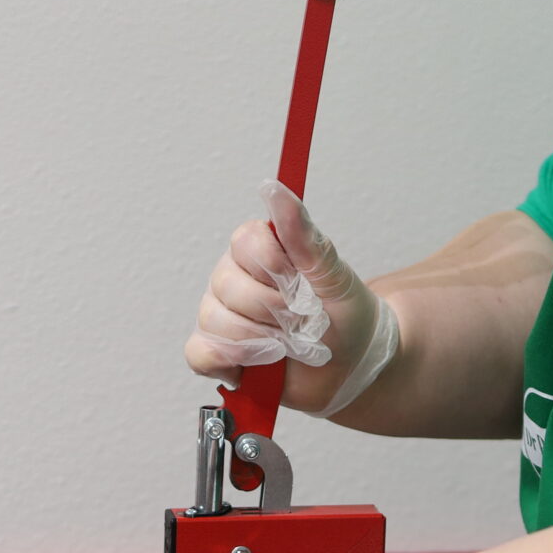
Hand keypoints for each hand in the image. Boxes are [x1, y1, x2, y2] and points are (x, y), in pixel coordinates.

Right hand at [188, 181, 398, 414]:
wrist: (352, 363)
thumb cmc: (342, 314)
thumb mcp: (332, 274)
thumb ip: (303, 235)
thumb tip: (275, 190)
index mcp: (258, 251)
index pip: (244, 242)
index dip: (273, 266)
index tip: (300, 283)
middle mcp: (232, 279)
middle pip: (227, 284)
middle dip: (273, 309)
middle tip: (301, 320)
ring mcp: (220, 316)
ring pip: (214, 319)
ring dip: (260, 338)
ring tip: (288, 345)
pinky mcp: (217, 355)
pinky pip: (200, 353)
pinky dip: (230, 360)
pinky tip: (260, 362)